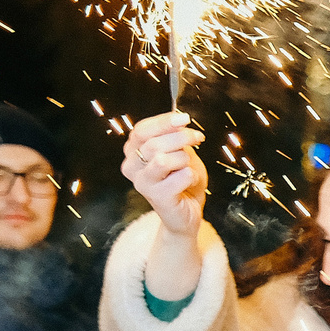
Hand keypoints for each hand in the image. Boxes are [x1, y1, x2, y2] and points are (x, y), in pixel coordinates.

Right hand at [120, 111, 206, 236]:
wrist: (187, 211)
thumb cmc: (182, 179)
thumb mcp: (179, 151)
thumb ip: (174, 135)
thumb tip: (180, 119)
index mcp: (133, 151)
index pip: (141, 130)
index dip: (164, 122)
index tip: (185, 119)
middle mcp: (131, 167)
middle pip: (153, 143)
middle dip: (182, 137)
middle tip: (198, 138)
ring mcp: (142, 184)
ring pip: (162, 159)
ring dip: (183, 158)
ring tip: (188, 165)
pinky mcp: (157, 198)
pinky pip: (179, 177)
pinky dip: (191, 175)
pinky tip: (189, 181)